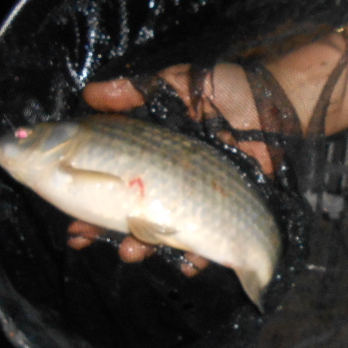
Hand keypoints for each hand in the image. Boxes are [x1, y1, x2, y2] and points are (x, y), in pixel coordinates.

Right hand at [65, 63, 275, 274]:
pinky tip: (185, 265)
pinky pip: (208, 241)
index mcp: (154, 154)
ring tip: (129, 253)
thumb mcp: (177, 82)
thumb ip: (135, 90)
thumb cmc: (227, 89)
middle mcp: (170, 180)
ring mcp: (197, 198)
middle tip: (84, 237)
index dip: (90, 199)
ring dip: (143, 247)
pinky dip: (196, 257)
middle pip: (131, 211)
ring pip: (163, 231)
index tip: (70, 216)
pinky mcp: (226, 210)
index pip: (114, 180)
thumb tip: (88, 93)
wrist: (277, 102)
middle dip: (104, 230)